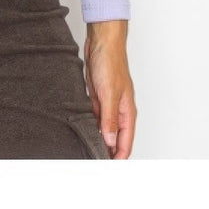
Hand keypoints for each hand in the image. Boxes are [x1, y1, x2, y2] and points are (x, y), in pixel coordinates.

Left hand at [84, 21, 136, 158]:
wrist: (101, 41)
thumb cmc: (111, 62)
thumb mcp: (109, 94)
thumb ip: (110, 119)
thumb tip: (111, 141)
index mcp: (127, 111)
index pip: (125, 142)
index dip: (118, 157)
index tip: (106, 167)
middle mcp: (118, 110)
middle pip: (115, 138)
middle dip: (107, 150)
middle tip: (92, 161)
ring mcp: (107, 104)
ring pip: (103, 129)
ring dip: (97, 138)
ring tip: (85, 151)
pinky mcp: (96, 97)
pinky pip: (94, 117)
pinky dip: (89, 125)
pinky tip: (81, 131)